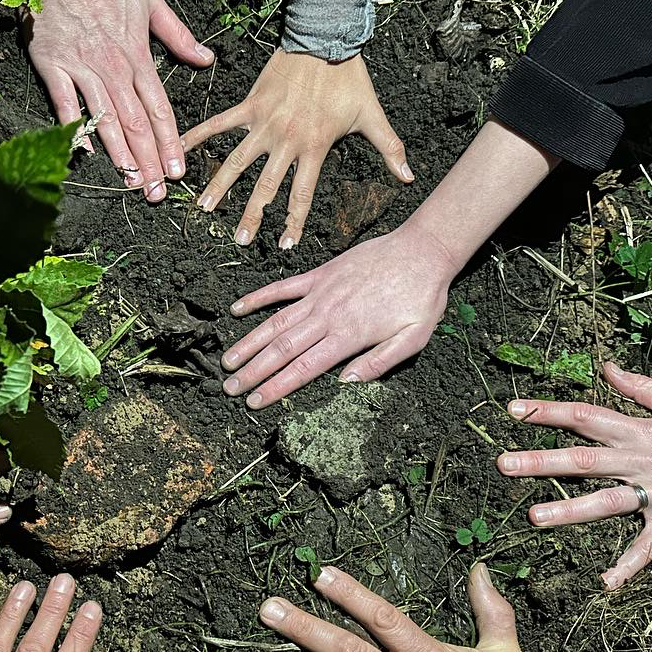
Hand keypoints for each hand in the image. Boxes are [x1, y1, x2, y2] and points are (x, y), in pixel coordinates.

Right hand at [18, 0, 213, 201]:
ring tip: (132, 184)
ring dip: (120, 155)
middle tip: (157, 193)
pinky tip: (87, 155)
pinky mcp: (52, 65)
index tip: (178, 170)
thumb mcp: (151, 1)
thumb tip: (207, 59)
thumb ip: (178, 35)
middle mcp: (113, 67)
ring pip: (106, 119)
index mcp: (138, 56)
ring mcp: (82, 67)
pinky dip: (76, 129)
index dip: (170, 143)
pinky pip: (65, 104)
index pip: (160, 109)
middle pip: (136, 123)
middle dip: (149, 161)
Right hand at [183, 50, 412, 247]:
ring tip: (205, 207)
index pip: (302, 195)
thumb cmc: (349, 77)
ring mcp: (265, 122)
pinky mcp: (251, 104)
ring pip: (238, 161)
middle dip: (252, 217)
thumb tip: (409, 177)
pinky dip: (200, 134)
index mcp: (315, 147)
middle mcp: (287, 140)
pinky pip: (221, 123)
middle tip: (240, 239)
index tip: (284, 244)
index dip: (293, 222)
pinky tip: (182, 147)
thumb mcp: (372, 115)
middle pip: (266, 187)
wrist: (326, 36)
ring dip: (220, 186)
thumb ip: (389, 149)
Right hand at [221, 226, 454, 407]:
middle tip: (229, 388)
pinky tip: (237, 309)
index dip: (275, 387)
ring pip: (276, 321)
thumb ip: (379, 363)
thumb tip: (345, 384)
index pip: (302, 369)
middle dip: (253, 371)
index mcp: (348, 335)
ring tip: (228, 360)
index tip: (253, 402)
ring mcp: (320, 292)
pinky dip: (259, 297)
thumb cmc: (422, 297)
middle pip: (282, 348)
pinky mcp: (320, 274)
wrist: (423, 249)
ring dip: (249, 342)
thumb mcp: (413, 338)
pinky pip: (283, 287)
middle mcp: (328, 315)